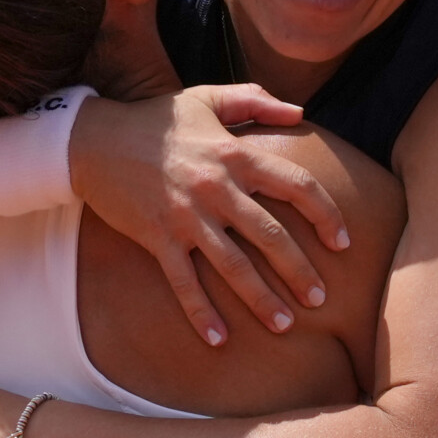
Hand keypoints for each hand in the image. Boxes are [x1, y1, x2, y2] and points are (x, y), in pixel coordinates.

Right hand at [69, 85, 352, 345]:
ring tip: (284, 325)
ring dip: (261, 299)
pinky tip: (219, 340)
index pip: (296, 187)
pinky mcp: (157, 238)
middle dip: (300, 272)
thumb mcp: (207, 98)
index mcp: (236, 155)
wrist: (93, 139)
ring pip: (234, 266)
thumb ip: (255, 101)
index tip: (343, 242)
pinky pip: (184, 282)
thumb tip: (300, 112)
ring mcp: (186, 216)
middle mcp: (217, 188)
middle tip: (320, 299)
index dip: (325, 216)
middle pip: (271, 236)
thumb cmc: (155, 119)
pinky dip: (202, 313)